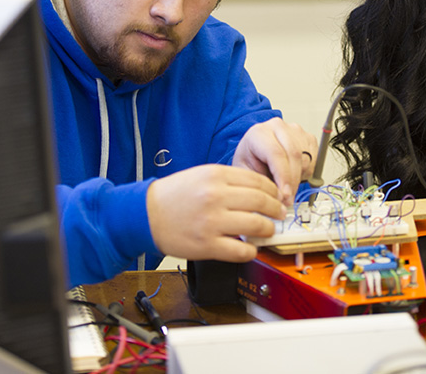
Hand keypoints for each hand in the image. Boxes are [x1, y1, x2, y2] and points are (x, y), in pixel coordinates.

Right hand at [146, 164, 286, 262]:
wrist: (146, 214)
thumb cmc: (174, 195)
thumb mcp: (201, 175)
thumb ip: (229, 181)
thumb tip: (259, 192)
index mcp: (216, 176)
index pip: (258, 181)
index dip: (274, 191)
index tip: (277, 197)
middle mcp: (215, 197)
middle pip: (261, 201)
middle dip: (276, 209)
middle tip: (279, 214)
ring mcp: (212, 221)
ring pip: (256, 225)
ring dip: (268, 230)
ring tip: (268, 231)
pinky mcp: (207, 245)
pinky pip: (241, 250)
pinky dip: (251, 251)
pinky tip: (250, 248)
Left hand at [232, 118, 317, 205]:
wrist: (256, 149)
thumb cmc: (250, 159)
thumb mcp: (245, 172)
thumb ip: (259, 183)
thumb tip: (275, 198)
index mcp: (259, 133)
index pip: (276, 153)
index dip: (283, 176)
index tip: (284, 195)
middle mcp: (278, 127)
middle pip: (294, 155)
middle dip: (293, 182)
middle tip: (288, 199)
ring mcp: (295, 130)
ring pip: (306, 158)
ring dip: (299, 178)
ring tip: (287, 187)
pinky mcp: (307, 137)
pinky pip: (314, 159)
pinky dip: (306, 172)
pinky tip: (294, 175)